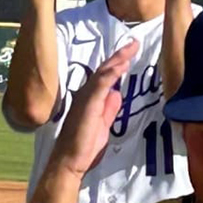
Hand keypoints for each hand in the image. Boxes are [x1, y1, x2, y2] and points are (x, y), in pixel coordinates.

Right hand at [50, 40, 138, 175]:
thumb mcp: (103, 124)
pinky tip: (121, 65)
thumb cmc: (84, 146)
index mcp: (91, 98)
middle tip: (134, 43)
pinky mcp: (88, 104)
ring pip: (103, 73)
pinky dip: (111, 73)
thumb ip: (109, 109)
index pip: (106, 76)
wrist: (69, 160)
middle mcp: (87, 94)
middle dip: (120, 55)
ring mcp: (86, 97)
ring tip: (131, 48)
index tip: (131, 52)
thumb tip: (117, 93)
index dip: (118, 63)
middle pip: (105, 69)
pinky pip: (101, 84)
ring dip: (118, 59)